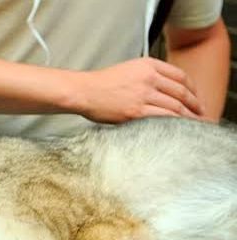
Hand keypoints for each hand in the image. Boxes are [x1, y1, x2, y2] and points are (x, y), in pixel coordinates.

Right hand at [75, 57, 205, 122]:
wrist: (83, 91)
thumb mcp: (128, 69)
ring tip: (194, 124)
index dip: (193, 89)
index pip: (180, 76)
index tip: (196, 98)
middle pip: (182, 92)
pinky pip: (164, 118)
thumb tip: (164, 90)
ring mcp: (143, 94)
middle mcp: (149, 77)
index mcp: (148, 65)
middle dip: (195, 104)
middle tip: (201, 113)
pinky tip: (179, 129)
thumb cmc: (101, 84)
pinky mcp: (136, 111)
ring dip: (189, 117)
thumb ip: (147, 75)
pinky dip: (176, 124)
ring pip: (176, 106)